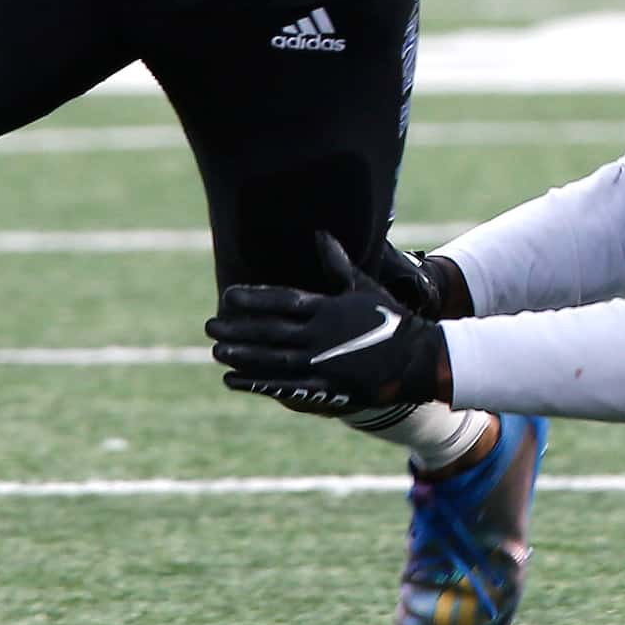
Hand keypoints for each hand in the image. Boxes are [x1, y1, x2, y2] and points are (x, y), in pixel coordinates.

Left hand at [206, 232, 446, 414]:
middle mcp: (321, 336)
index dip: (253, 298)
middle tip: (209, 326)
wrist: (416, 359)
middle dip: (238, 329)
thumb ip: (337, 264)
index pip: (283, 301)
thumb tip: (320, 234)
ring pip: (273, 360)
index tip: (227, 296)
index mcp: (328, 308)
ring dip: (243, 356)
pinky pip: (285, 387)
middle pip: (271, 332)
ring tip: (216, 352)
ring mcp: (323, 365)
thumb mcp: (364, 287)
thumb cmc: (389, 319)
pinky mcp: (326, 389)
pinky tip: (233, 380)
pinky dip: (258, 384)